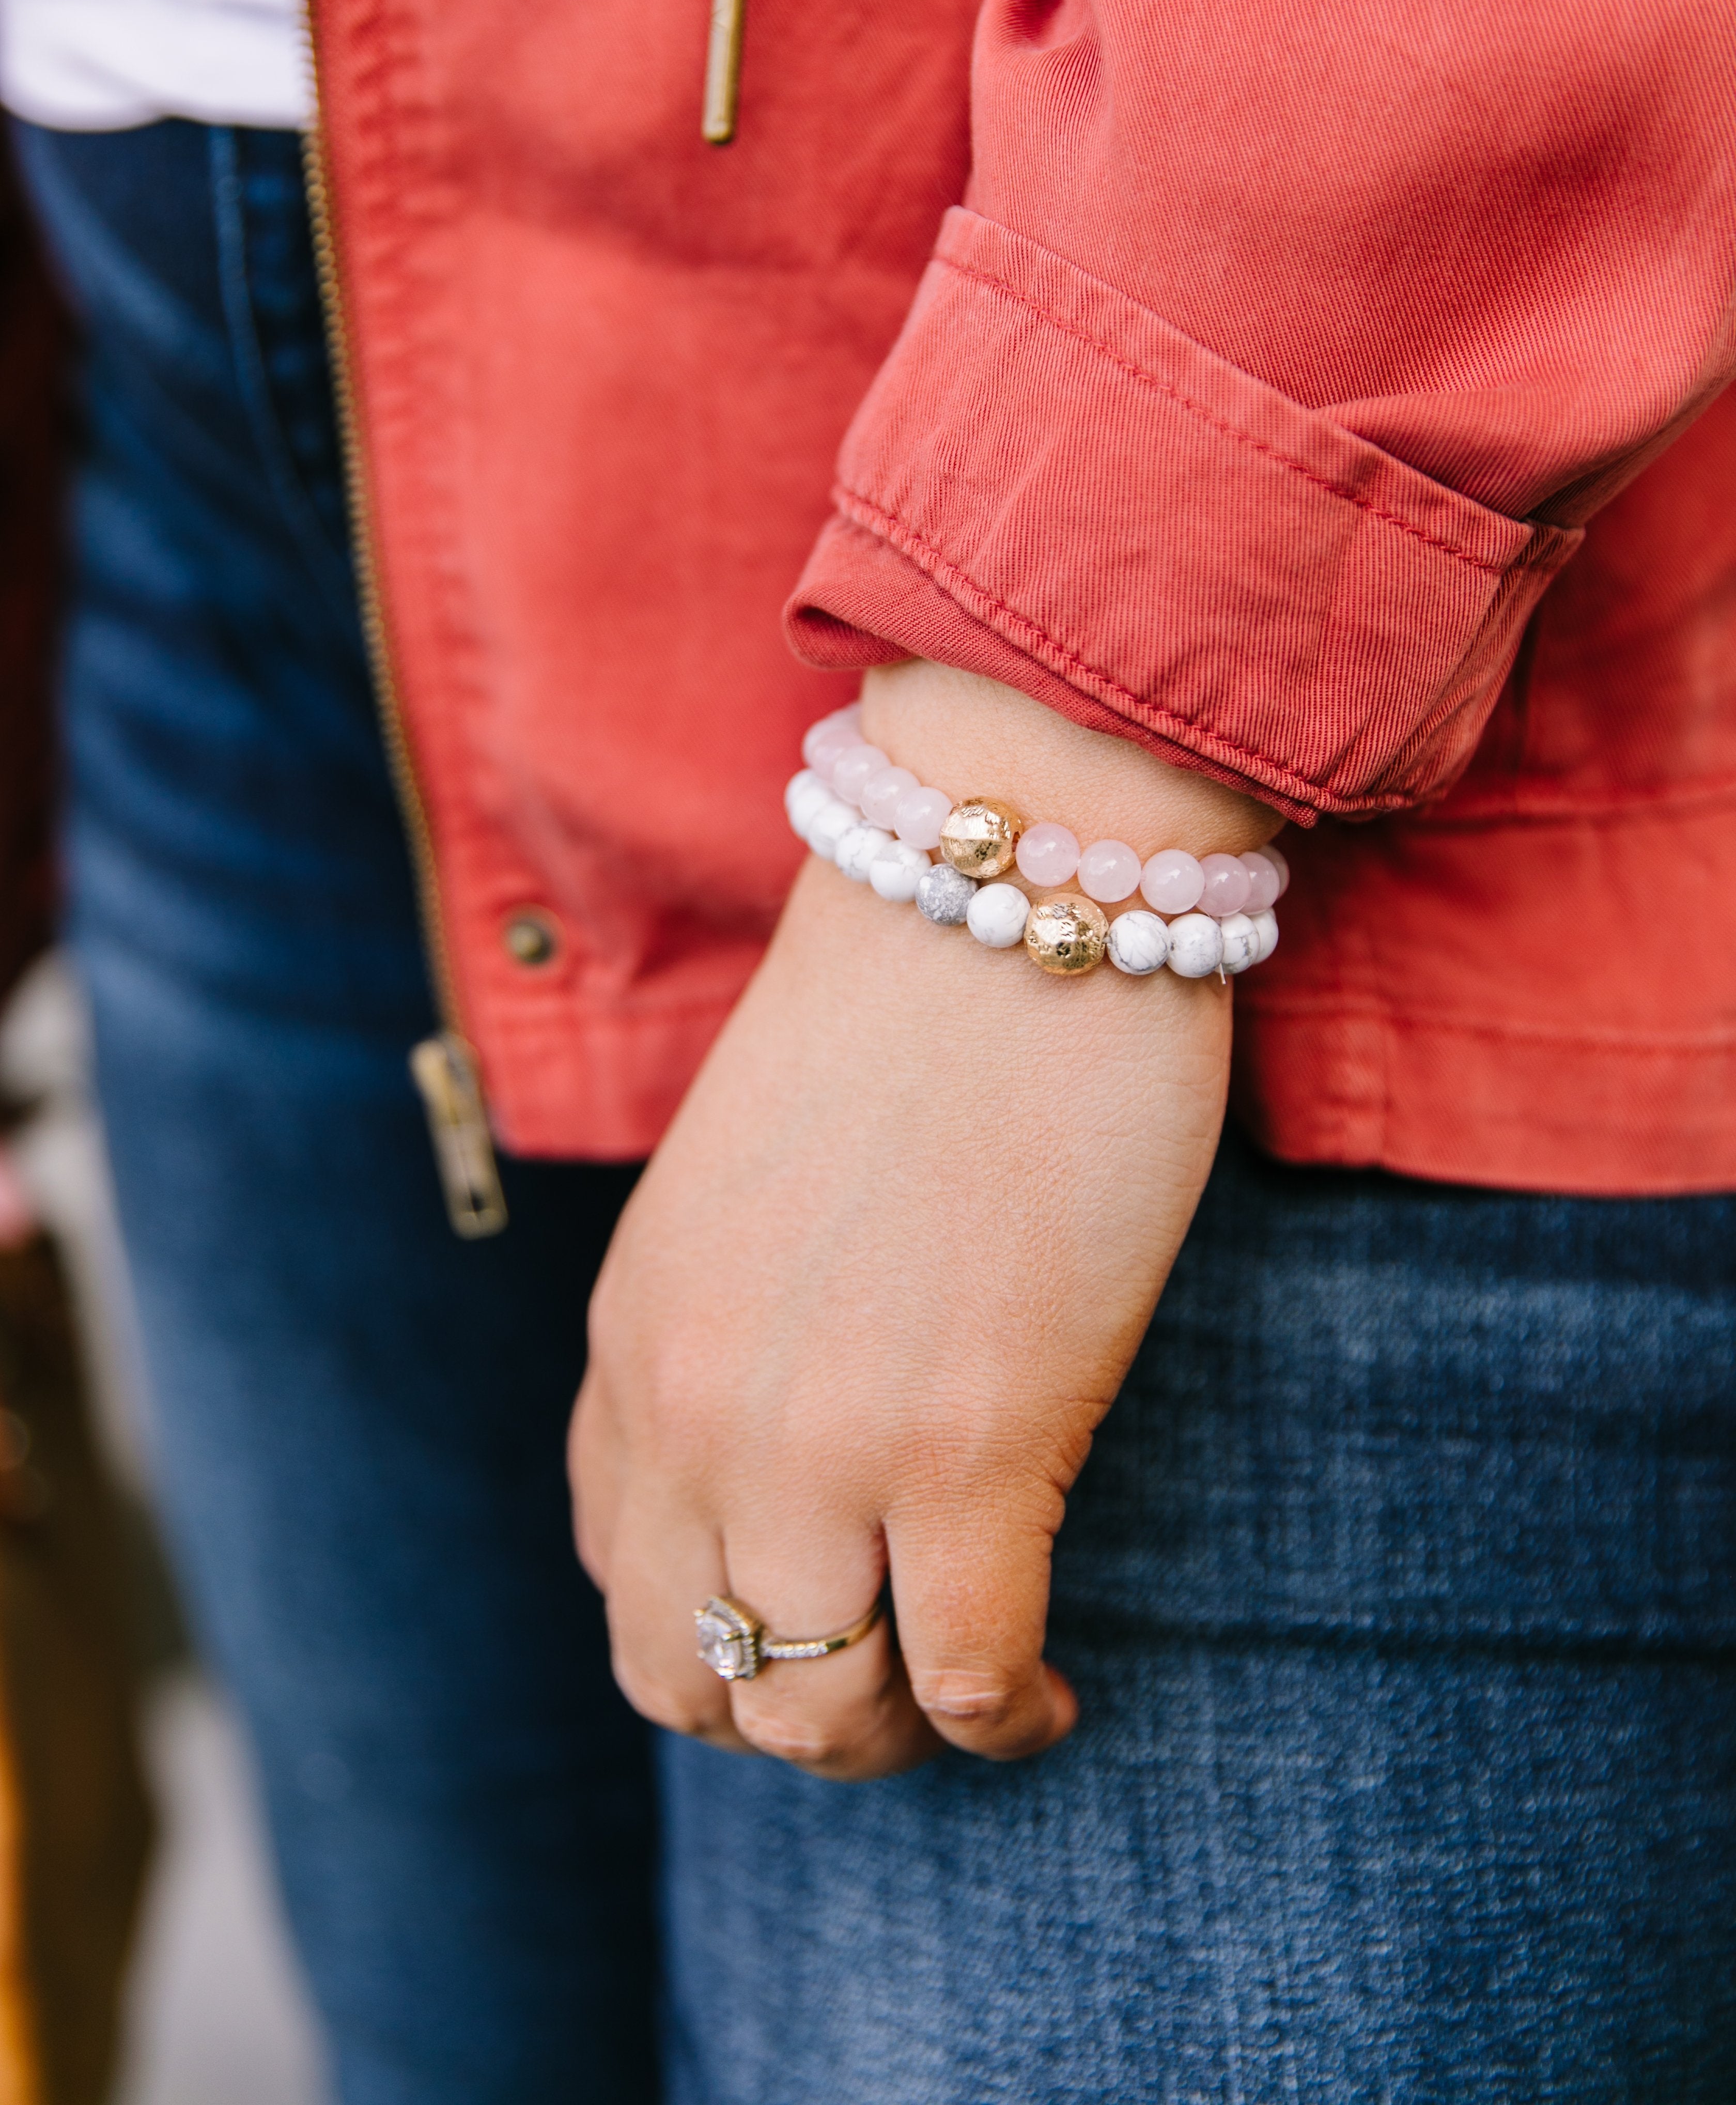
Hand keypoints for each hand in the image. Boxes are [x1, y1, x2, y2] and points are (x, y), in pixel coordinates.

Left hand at [571, 663, 1280, 1779]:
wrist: (1004, 887)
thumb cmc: (906, 1014)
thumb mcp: (748, 1191)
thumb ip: (734, 1327)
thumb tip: (803, 1454)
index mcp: (635, 1332)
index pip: (619, 1566)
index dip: (711, 1627)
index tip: (809, 1610)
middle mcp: (695, 1406)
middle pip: (684, 1678)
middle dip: (783, 1721)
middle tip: (883, 1691)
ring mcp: (824, 1437)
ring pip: (812, 1713)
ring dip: (886, 1742)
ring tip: (966, 1699)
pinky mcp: (972, 1443)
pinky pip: (962, 1677)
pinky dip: (1002, 1719)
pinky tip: (1044, 1698)